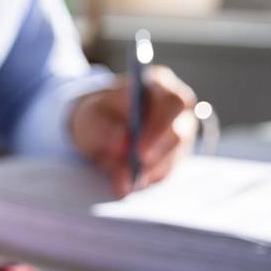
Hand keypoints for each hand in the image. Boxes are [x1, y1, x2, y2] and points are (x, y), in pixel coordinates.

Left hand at [70, 66, 197, 195]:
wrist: (97, 128)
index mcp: (159, 86)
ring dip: (146, 173)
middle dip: (155, 157)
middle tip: (133, 175)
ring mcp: (180, 134)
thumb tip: (122, 144)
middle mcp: (177, 110)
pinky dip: (144, 181)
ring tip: (120, 183)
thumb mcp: (90, 117)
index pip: (173, 103)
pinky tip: (125, 184)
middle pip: (180, 134)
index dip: (159, 128)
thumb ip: (103, 128)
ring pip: (172, 158)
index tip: (140, 152)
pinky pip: (163, 173)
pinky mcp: (173, 157)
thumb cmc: (97, 115)